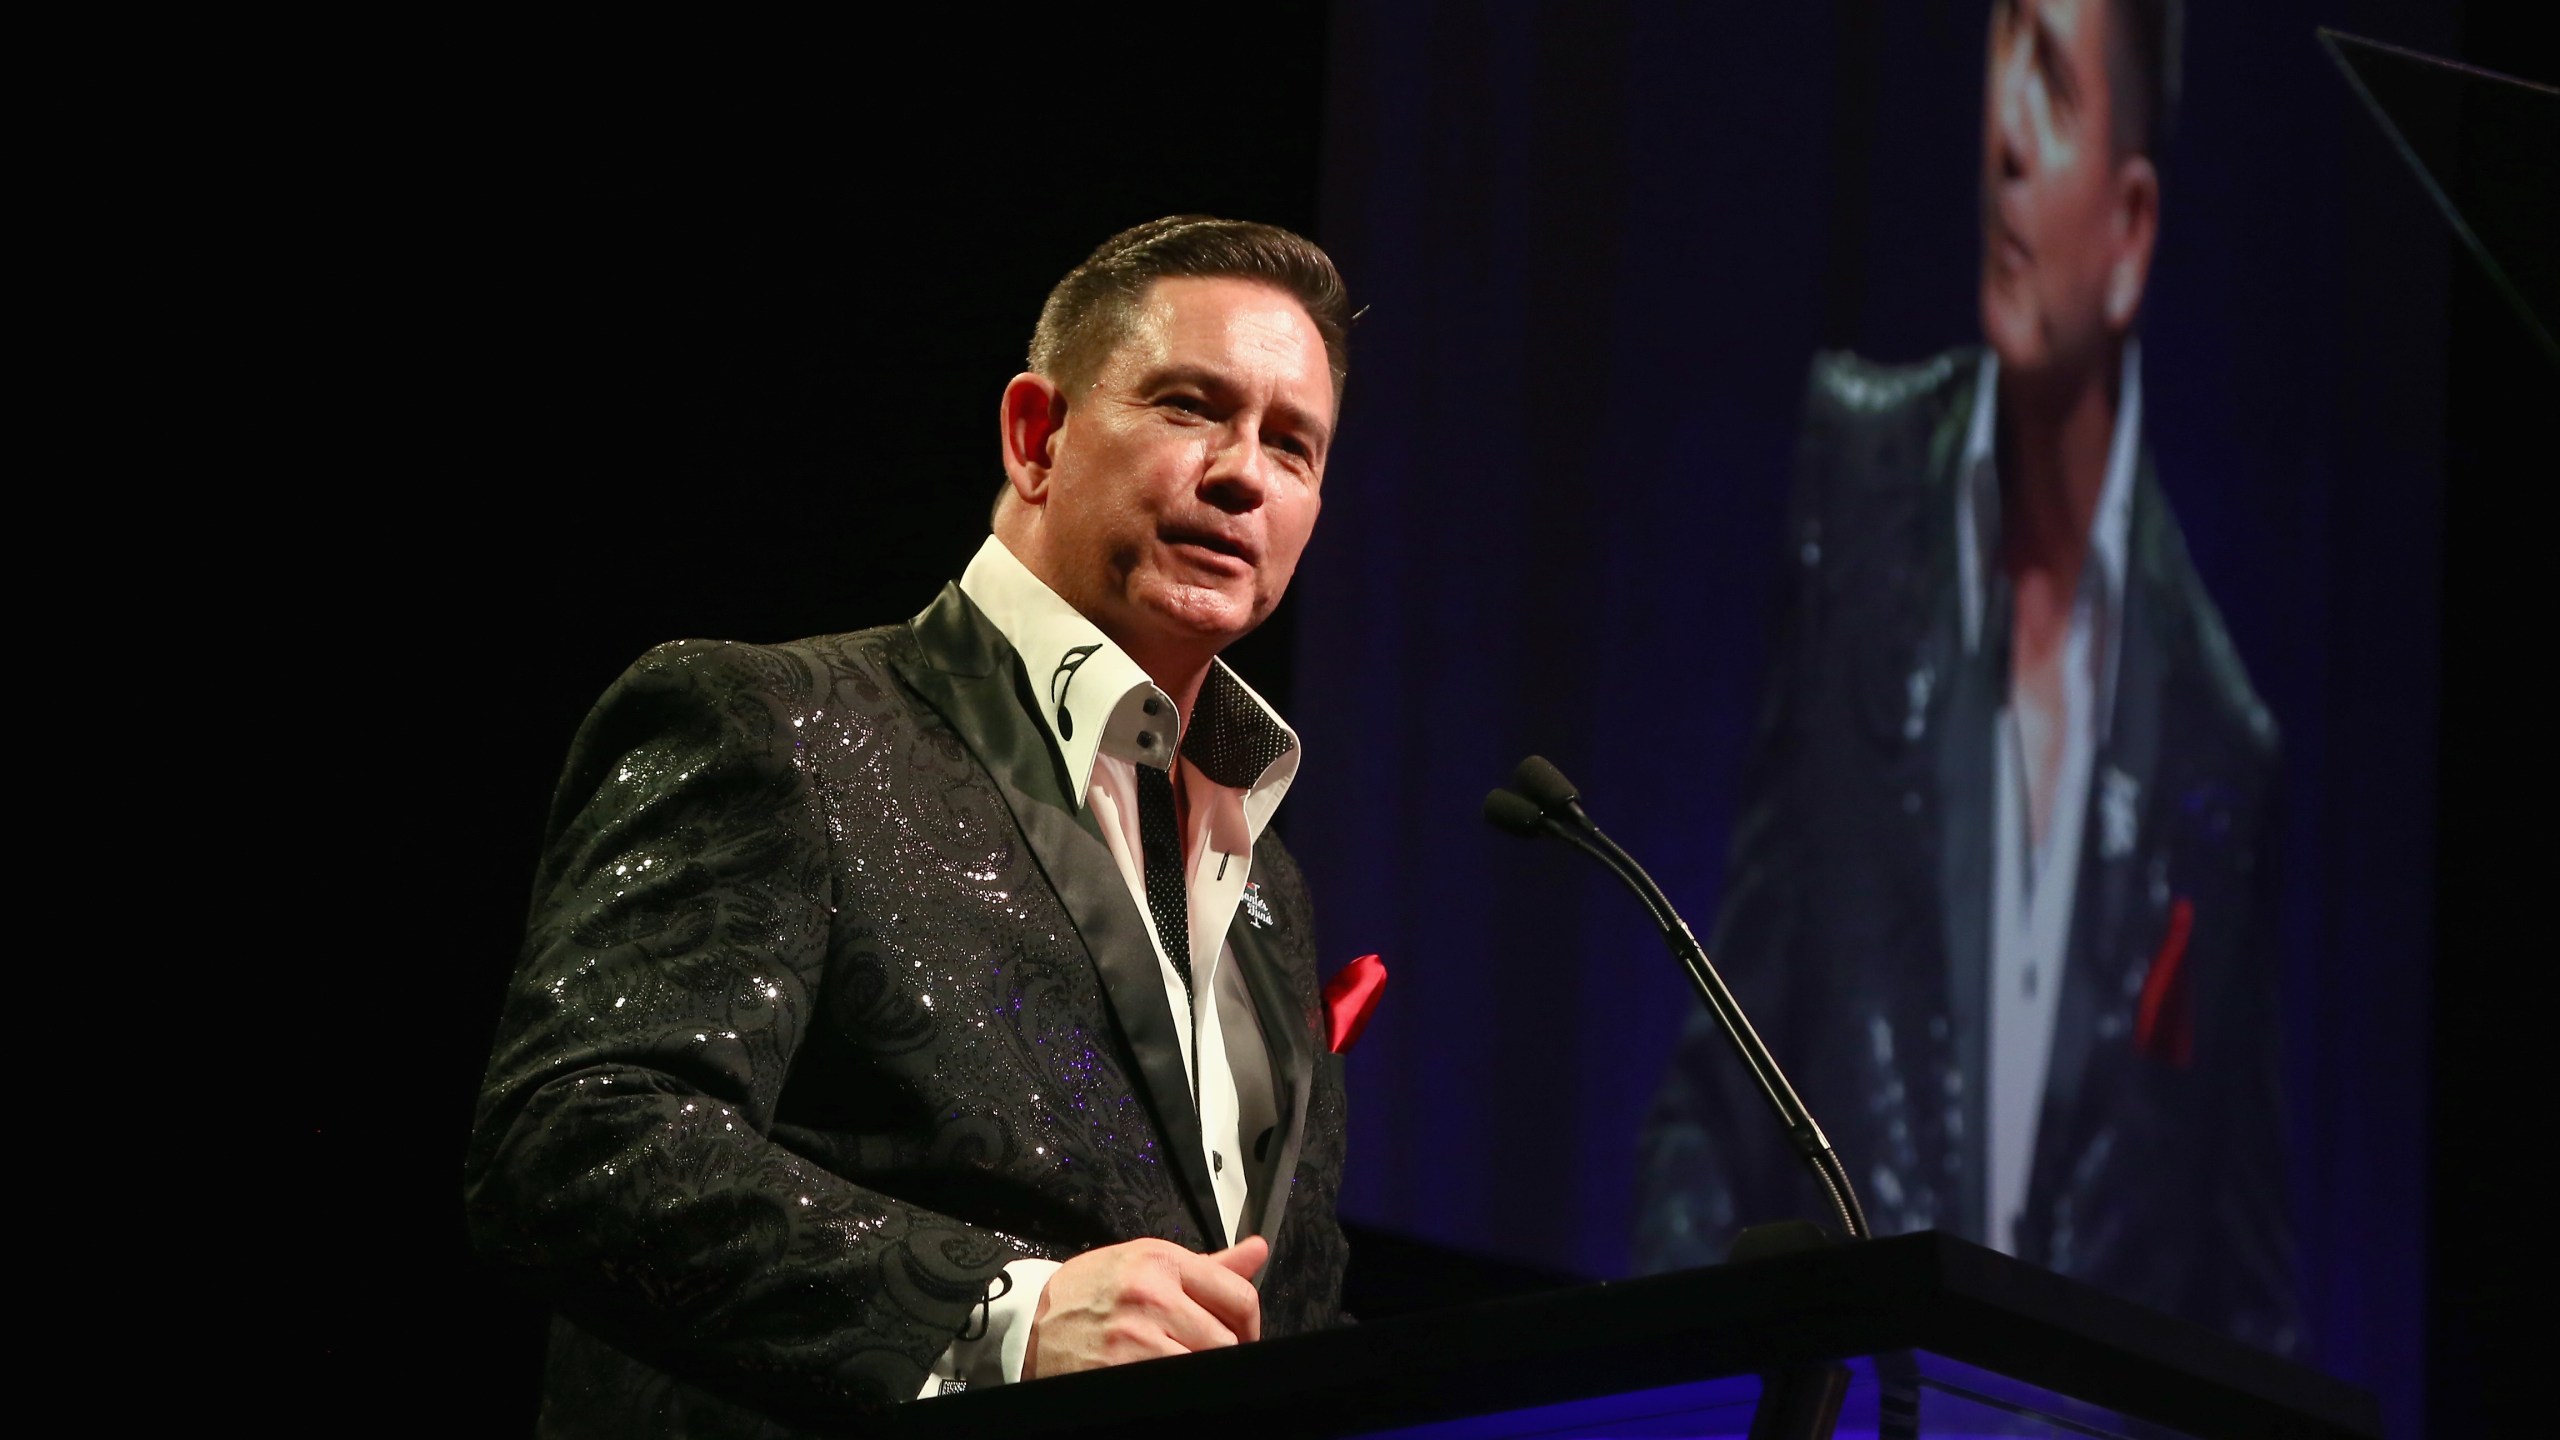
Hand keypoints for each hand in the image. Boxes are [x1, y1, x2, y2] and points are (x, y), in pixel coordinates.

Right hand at [1021, 1234, 1267, 1378]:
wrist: (1031, 1323)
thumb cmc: (1091, 1293)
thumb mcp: (1145, 1263)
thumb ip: (1208, 1266)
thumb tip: (1258, 1250)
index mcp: (1161, 1261)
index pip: (1239, 1295)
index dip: (1249, 1324)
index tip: (1240, 1335)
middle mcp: (1151, 1294)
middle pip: (1227, 1339)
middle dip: (1224, 1351)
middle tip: (1206, 1353)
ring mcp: (1137, 1336)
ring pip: (1206, 1364)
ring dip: (1198, 1368)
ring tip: (1179, 1362)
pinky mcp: (1124, 1369)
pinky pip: (1177, 1382)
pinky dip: (1177, 1384)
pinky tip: (1159, 1375)